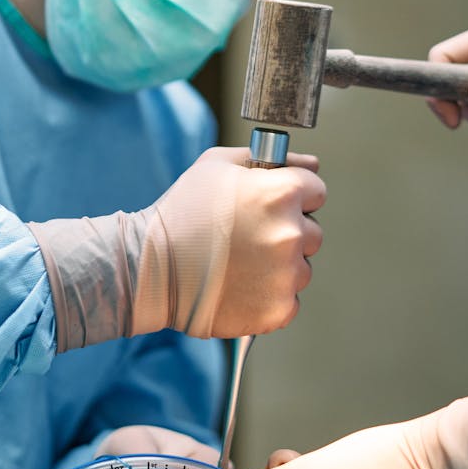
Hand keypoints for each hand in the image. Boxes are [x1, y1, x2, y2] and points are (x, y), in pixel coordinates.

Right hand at [29, 146, 324, 350]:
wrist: (150, 269)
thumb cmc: (181, 212)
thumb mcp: (216, 165)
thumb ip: (268, 159)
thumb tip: (310, 163)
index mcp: (282, 193)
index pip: (316, 190)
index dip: (294, 196)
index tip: (270, 207)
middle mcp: (291, 233)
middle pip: (312, 232)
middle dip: (287, 233)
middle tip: (249, 239)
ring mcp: (287, 275)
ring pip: (302, 268)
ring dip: (280, 268)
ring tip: (241, 265)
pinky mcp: (278, 309)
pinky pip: (289, 300)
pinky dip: (269, 297)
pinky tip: (240, 287)